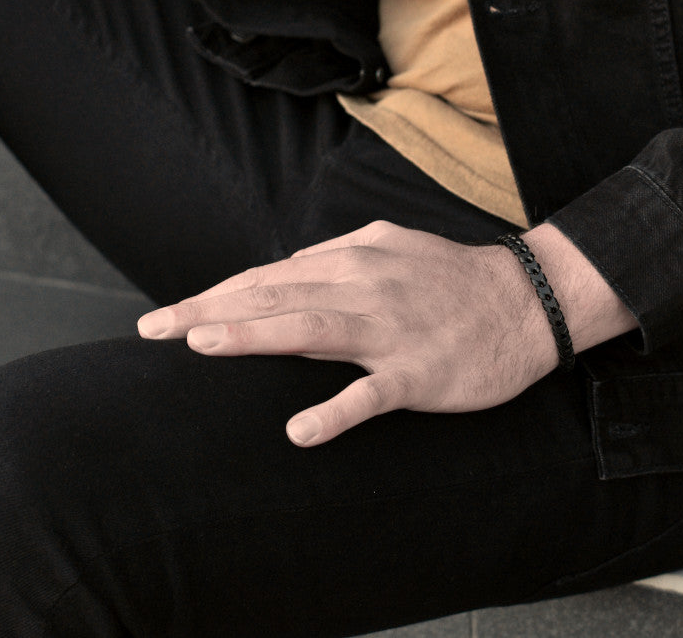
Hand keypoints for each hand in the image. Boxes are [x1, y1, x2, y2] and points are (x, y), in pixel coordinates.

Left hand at [138, 221, 636, 446]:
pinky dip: (335, 412)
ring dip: (253, 336)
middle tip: (154, 328)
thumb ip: (335, 263)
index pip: (268, 278)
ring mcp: (389, 330)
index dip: (215, 294)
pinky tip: (300, 432)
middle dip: (209, 311)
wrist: (528, 302)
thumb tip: (281, 279)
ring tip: (202, 345)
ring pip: (310, 330)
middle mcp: (363, 287)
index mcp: (352, 259)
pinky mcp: (417, 372)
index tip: (168, 314)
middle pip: (274, 296)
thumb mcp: (389, 251)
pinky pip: (370, 394)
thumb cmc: (452, 279)